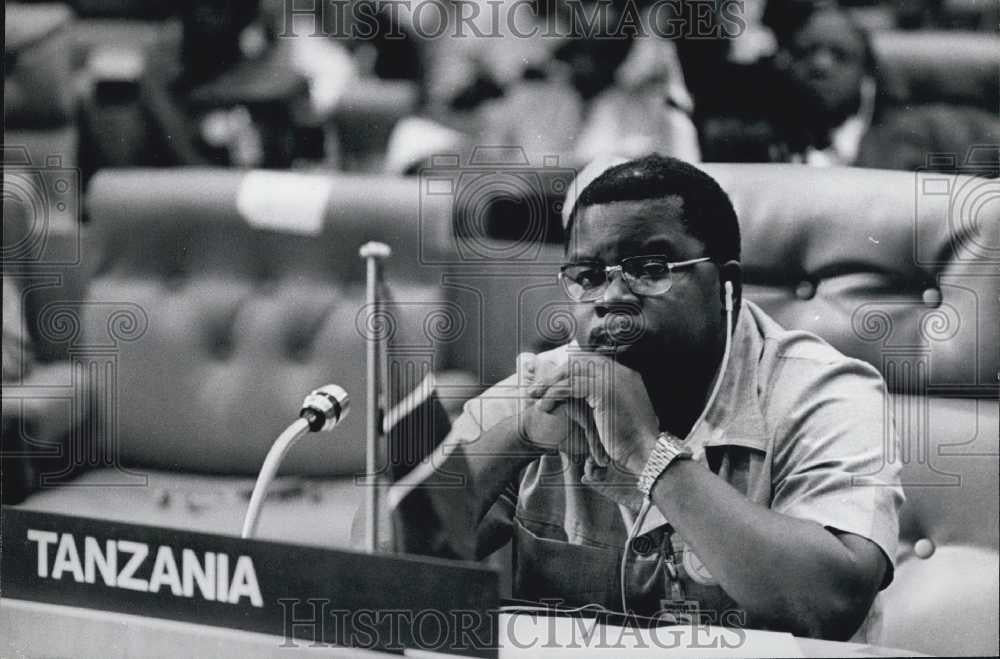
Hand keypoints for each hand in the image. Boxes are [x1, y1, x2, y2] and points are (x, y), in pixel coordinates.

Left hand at [529, 352, 658, 475]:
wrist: (646, 451)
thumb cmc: (630, 440)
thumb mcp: (613, 413)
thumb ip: (595, 400)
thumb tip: (567, 397)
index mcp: (625, 374)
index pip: (589, 361)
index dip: (566, 371)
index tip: (549, 383)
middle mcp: (620, 371)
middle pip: (577, 362)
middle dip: (554, 374)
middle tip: (536, 389)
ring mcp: (613, 378)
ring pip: (571, 372)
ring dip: (549, 384)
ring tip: (536, 398)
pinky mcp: (603, 389)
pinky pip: (569, 386)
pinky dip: (553, 395)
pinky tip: (545, 406)